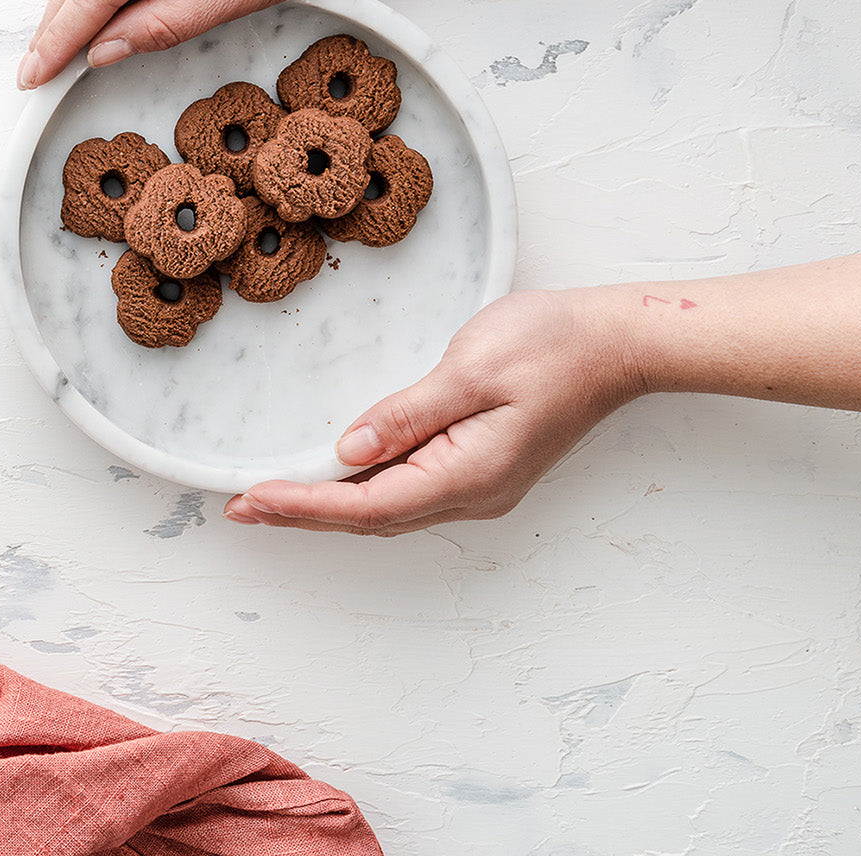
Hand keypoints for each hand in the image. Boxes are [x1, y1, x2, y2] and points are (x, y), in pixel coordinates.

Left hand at [223, 289, 640, 534]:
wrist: (619, 344)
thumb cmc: (554, 345)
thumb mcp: (472, 369)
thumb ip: (407, 414)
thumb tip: (349, 452)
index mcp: (469, 476)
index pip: (367, 506)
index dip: (304, 505)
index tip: (252, 499)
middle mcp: (472, 494)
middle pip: (371, 518)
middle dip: (303, 513)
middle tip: (240, 508)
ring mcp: (480, 485)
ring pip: (389, 507)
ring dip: (329, 504)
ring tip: (271, 499)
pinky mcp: (482, 466)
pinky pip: (409, 488)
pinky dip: (362, 489)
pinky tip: (334, 477)